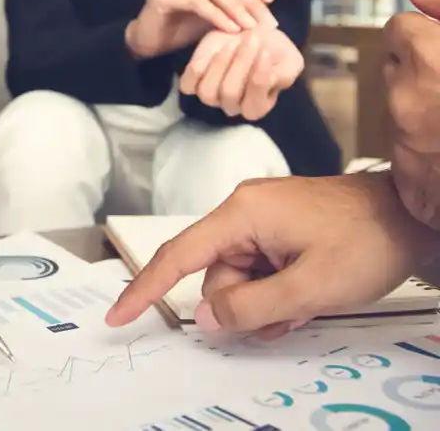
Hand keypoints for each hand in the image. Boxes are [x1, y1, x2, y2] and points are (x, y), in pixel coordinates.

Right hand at [105, 173, 437, 337]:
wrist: (410, 215)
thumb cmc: (366, 239)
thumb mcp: (311, 287)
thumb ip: (252, 307)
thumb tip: (207, 318)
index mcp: (242, 213)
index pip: (179, 256)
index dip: (145, 288)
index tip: (118, 314)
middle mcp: (244, 210)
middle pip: (215, 275)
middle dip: (242, 304)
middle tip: (288, 311)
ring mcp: (261, 219)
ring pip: (238, 277)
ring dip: (264, 301)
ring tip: (305, 302)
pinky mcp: (277, 228)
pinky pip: (258, 269)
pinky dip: (274, 290)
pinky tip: (303, 293)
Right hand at [125, 0, 278, 58]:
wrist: (151, 40)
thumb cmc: (185, 25)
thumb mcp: (220, 11)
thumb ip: (241, 0)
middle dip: (250, 0)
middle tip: (266, 22)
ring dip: (236, 7)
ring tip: (249, 27)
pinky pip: (197, 2)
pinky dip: (217, 15)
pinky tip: (230, 29)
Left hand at [180, 26, 303, 119]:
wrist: (251, 31)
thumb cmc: (273, 48)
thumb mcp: (290, 60)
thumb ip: (285, 74)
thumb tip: (269, 78)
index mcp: (256, 107)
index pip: (253, 106)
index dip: (258, 80)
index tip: (267, 52)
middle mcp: (231, 106)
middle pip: (230, 95)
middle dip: (242, 64)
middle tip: (253, 39)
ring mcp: (210, 96)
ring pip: (208, 92)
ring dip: (221, 64)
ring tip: (234, 42)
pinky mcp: (192, 82)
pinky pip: (188, 86)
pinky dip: (196, 70)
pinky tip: (210, 52)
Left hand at [385, 0, 439, 230]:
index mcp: (431, 59)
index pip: (400, 29)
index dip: (426, 38)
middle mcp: (409, 98)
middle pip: (398, 69)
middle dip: (426, 73)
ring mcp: (407, 141)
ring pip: (404, 111)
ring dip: (430, 111)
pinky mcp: (411, 182)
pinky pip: (410, 154)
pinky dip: (432, 150)